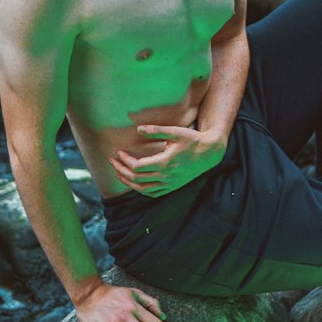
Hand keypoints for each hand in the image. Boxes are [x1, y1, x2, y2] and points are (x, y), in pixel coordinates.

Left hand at [110, 124, 225, 197]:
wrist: (209, 153)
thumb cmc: (192, 140)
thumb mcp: (175, 132)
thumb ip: (156, 131)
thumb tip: (138, 128)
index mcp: (165, 162)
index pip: (137, 166)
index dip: (125, 161)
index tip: (119, 153)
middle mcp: (166, 176)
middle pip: (137, 178)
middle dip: (121, 171)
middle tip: (113, 162)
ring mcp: (169, 183)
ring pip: (143, 189)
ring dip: (128, 182)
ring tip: (118, 173)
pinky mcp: (172, 186)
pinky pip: (153, 193)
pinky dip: (141, 189)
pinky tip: (134, 182)